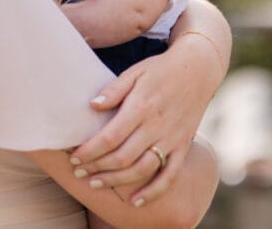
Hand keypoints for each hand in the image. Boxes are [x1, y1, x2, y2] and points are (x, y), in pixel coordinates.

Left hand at [68, 0, 229, 205]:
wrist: (198, 69)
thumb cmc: (160, 70)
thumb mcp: (134, 72)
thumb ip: (113, 90)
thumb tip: (92, 106)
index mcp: (141, 107)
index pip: (110, 137)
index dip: (89, 151)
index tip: (73, 157)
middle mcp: (156, 126)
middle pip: (122, 157)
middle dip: (96, 168)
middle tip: (78, 172)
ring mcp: (171, 138)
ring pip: (142, 169)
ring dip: (117, 181)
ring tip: (96, 184)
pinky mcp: (183, 146)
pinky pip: (169, 175)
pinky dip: (153, 192)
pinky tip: (135, 202)